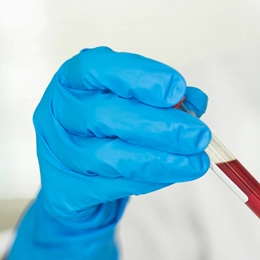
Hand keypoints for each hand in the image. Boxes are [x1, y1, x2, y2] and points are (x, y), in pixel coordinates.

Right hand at [5, 46, 210, 259]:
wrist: (85, 186)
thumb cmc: (122, 136)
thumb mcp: (146, 114)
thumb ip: (172, 106)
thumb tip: (198, 103)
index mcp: (77, 81)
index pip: (100, 68)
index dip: (138, 76)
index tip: (178, 87)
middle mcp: (58, 112)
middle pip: (104, 116)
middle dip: (159, 127)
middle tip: (202, 136)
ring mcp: (56, 153)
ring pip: (110, 156)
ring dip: (161, 160)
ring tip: (202, 162)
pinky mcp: (67, 191)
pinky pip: (113, 187)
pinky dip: (150, 181)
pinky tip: (176, 176)